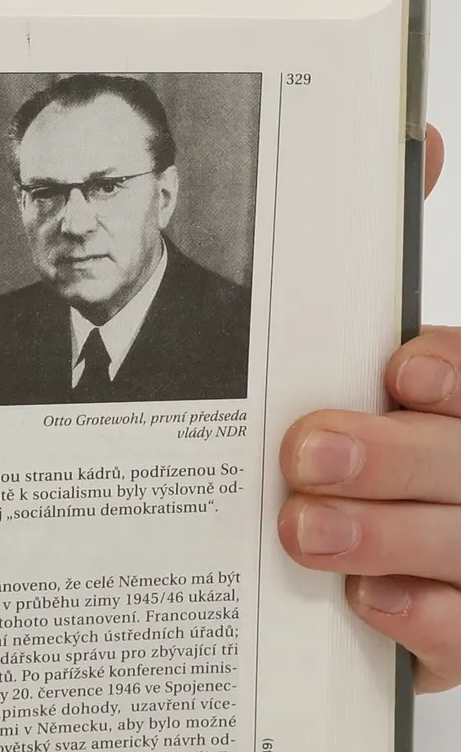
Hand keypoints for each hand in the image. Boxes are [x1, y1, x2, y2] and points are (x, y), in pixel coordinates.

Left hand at [279, 125, 458, 685]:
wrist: (388, 559)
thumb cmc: (378, 438)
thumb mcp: (361, 345)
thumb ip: (379, 257)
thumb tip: (415, 132)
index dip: (457, 375)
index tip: (400, 371)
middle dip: (397, 458)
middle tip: (307, 454)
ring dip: (392, 537)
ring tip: (305, 529)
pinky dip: (425, 619)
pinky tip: (369, 602)